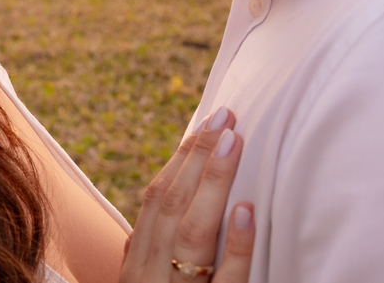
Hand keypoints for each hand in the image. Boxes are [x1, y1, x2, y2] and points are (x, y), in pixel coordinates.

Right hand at [119, 107, 254, 282]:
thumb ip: (151, 250)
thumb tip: (160, 198)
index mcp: (136, 266)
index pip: (156, 202)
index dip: (180, 160)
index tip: (205, 126)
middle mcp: (151, 277)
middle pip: (172, 207)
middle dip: (198, 158)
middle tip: (225, 117)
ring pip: (193, 234)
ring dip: (214, 184)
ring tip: (233, 143)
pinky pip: (227, 280)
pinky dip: (236, 246)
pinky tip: (246, 211)